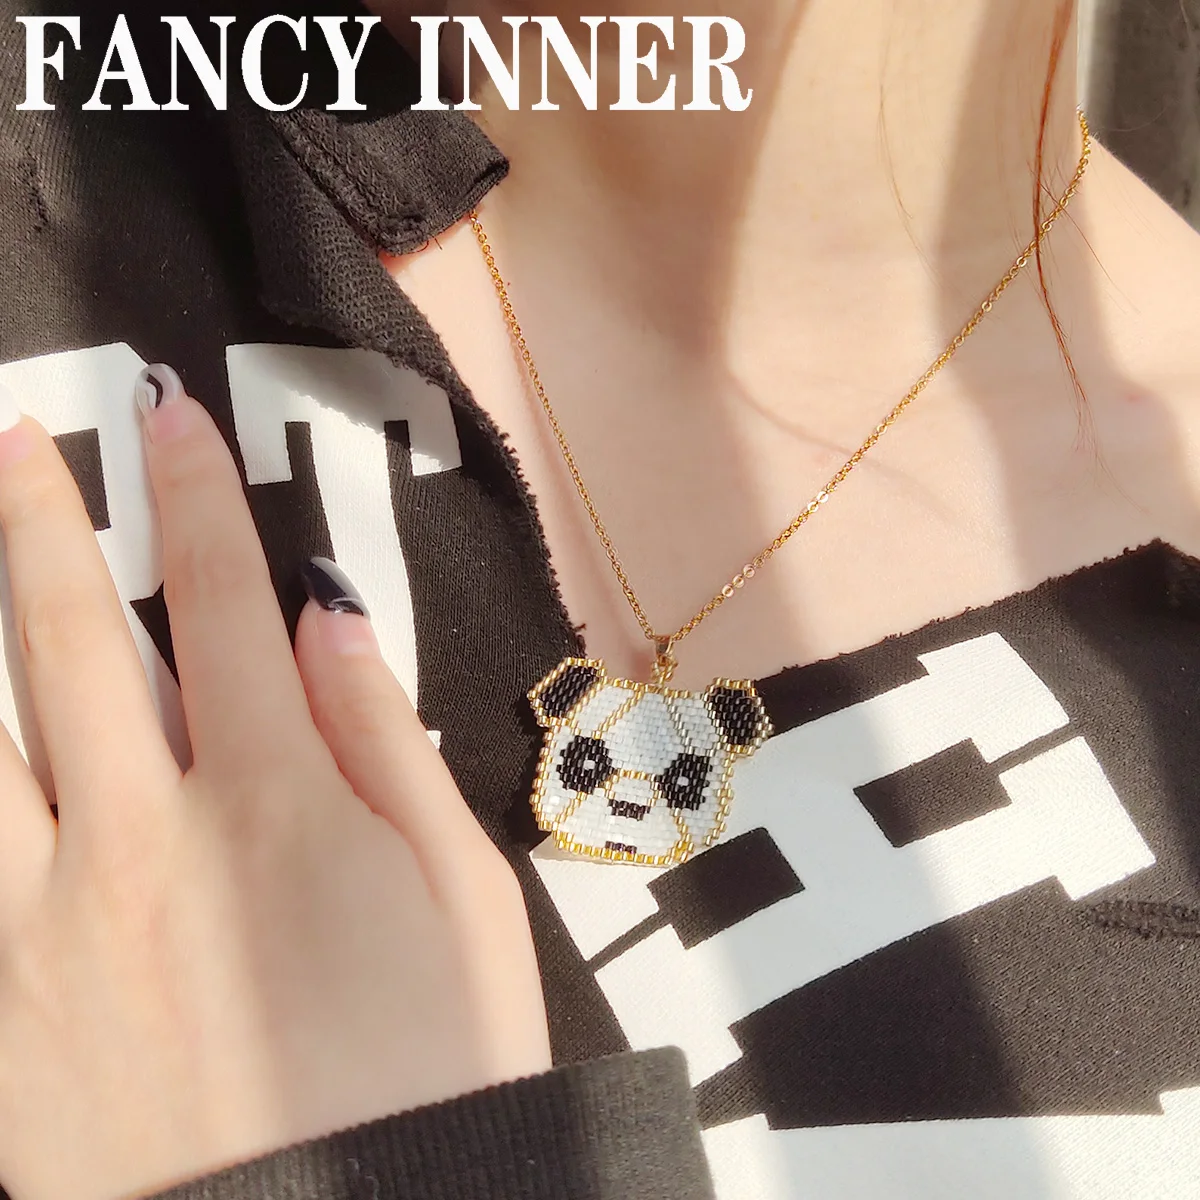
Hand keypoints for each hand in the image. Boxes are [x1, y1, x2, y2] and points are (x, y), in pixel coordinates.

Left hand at [0, 367, 550, 1199]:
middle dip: (44, 521)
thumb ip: (386, 745)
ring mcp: (47, 925)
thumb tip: (333, 620)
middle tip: (18, 436)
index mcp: (277, 805)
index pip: (230, 604)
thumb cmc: (430, 1070)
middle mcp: (145, 840)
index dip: (199, 496)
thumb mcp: (460, 897)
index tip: (170, 415)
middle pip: (79, 641)